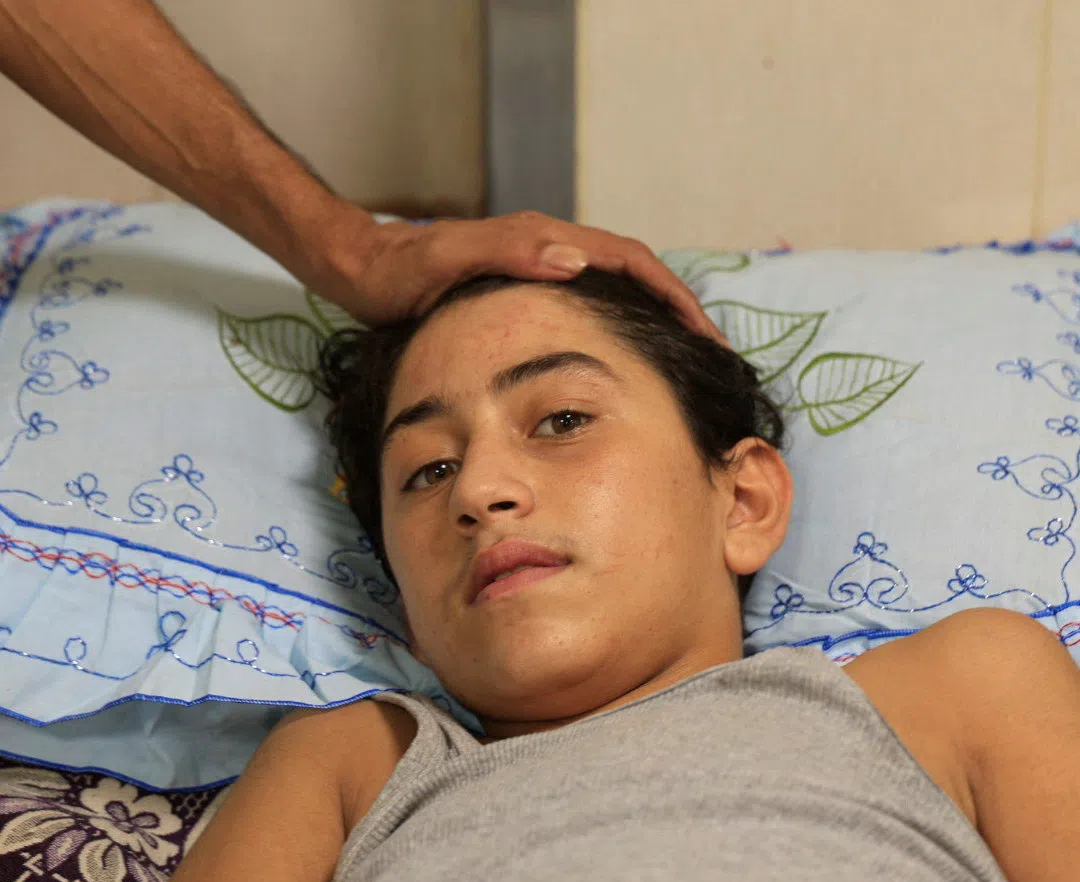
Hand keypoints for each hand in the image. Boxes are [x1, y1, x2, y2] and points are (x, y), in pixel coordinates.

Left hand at [309, 206, 724, 340]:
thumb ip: (507, 251)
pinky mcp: (527, 295)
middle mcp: (550, 252)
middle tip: (711, 362)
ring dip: (654, 327)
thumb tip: (576, 259)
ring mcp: (540, 272)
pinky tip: (621, 366)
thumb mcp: (445, 260)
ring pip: (617, 297)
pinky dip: (618, 334)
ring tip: (681, 368)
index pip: (632, 263)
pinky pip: (589, 311)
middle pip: (636, 279)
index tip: (707, 338)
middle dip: (679, 315)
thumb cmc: (399, 272)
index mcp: (543, 241)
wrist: (363, 271)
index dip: (675, 298)